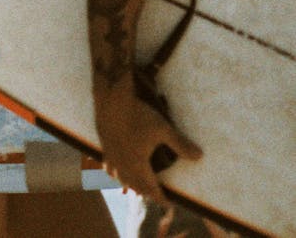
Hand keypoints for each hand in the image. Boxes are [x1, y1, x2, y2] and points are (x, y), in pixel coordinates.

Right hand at [97, 84, 202, 203]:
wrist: (111, 100)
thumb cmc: (138, 115)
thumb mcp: (163, 129)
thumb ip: (180, 144)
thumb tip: (200, 156)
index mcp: (138, 165)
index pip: (152, 189)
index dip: (162, 198)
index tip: (169, 204)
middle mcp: (123, 166)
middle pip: (136, 186)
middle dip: (146, 193)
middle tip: (155, 196)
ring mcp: (112, 157)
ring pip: (120, 179)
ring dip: (130, 185)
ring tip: (135, 187)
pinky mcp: (104, 146)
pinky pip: (108, 167)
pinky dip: (113, 173)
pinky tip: (113, 171)